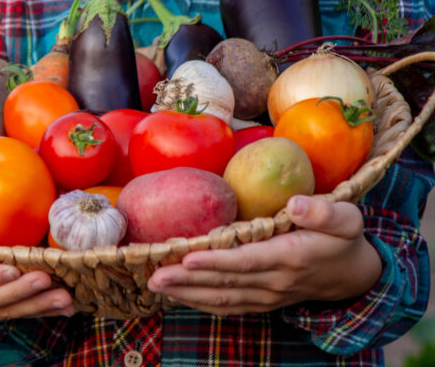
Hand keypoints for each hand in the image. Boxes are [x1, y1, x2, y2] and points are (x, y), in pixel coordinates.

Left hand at [147, 195, 381, 314]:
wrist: (355, 276)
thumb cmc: (344, 239)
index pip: (246, 261)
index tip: (187, 256)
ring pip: (222, 297)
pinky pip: (228, 305)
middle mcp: (274, 281)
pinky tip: (179, 296)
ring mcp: (267, 295)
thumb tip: (294, 204)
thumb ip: (322, 211)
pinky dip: (202, 302)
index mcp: (290, 256)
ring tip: (157, 285)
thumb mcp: (346, 218)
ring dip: (188, 293)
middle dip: (188, 280)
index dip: (216, 261)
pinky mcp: (262, 300)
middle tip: (155, 276)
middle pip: (225, 282)